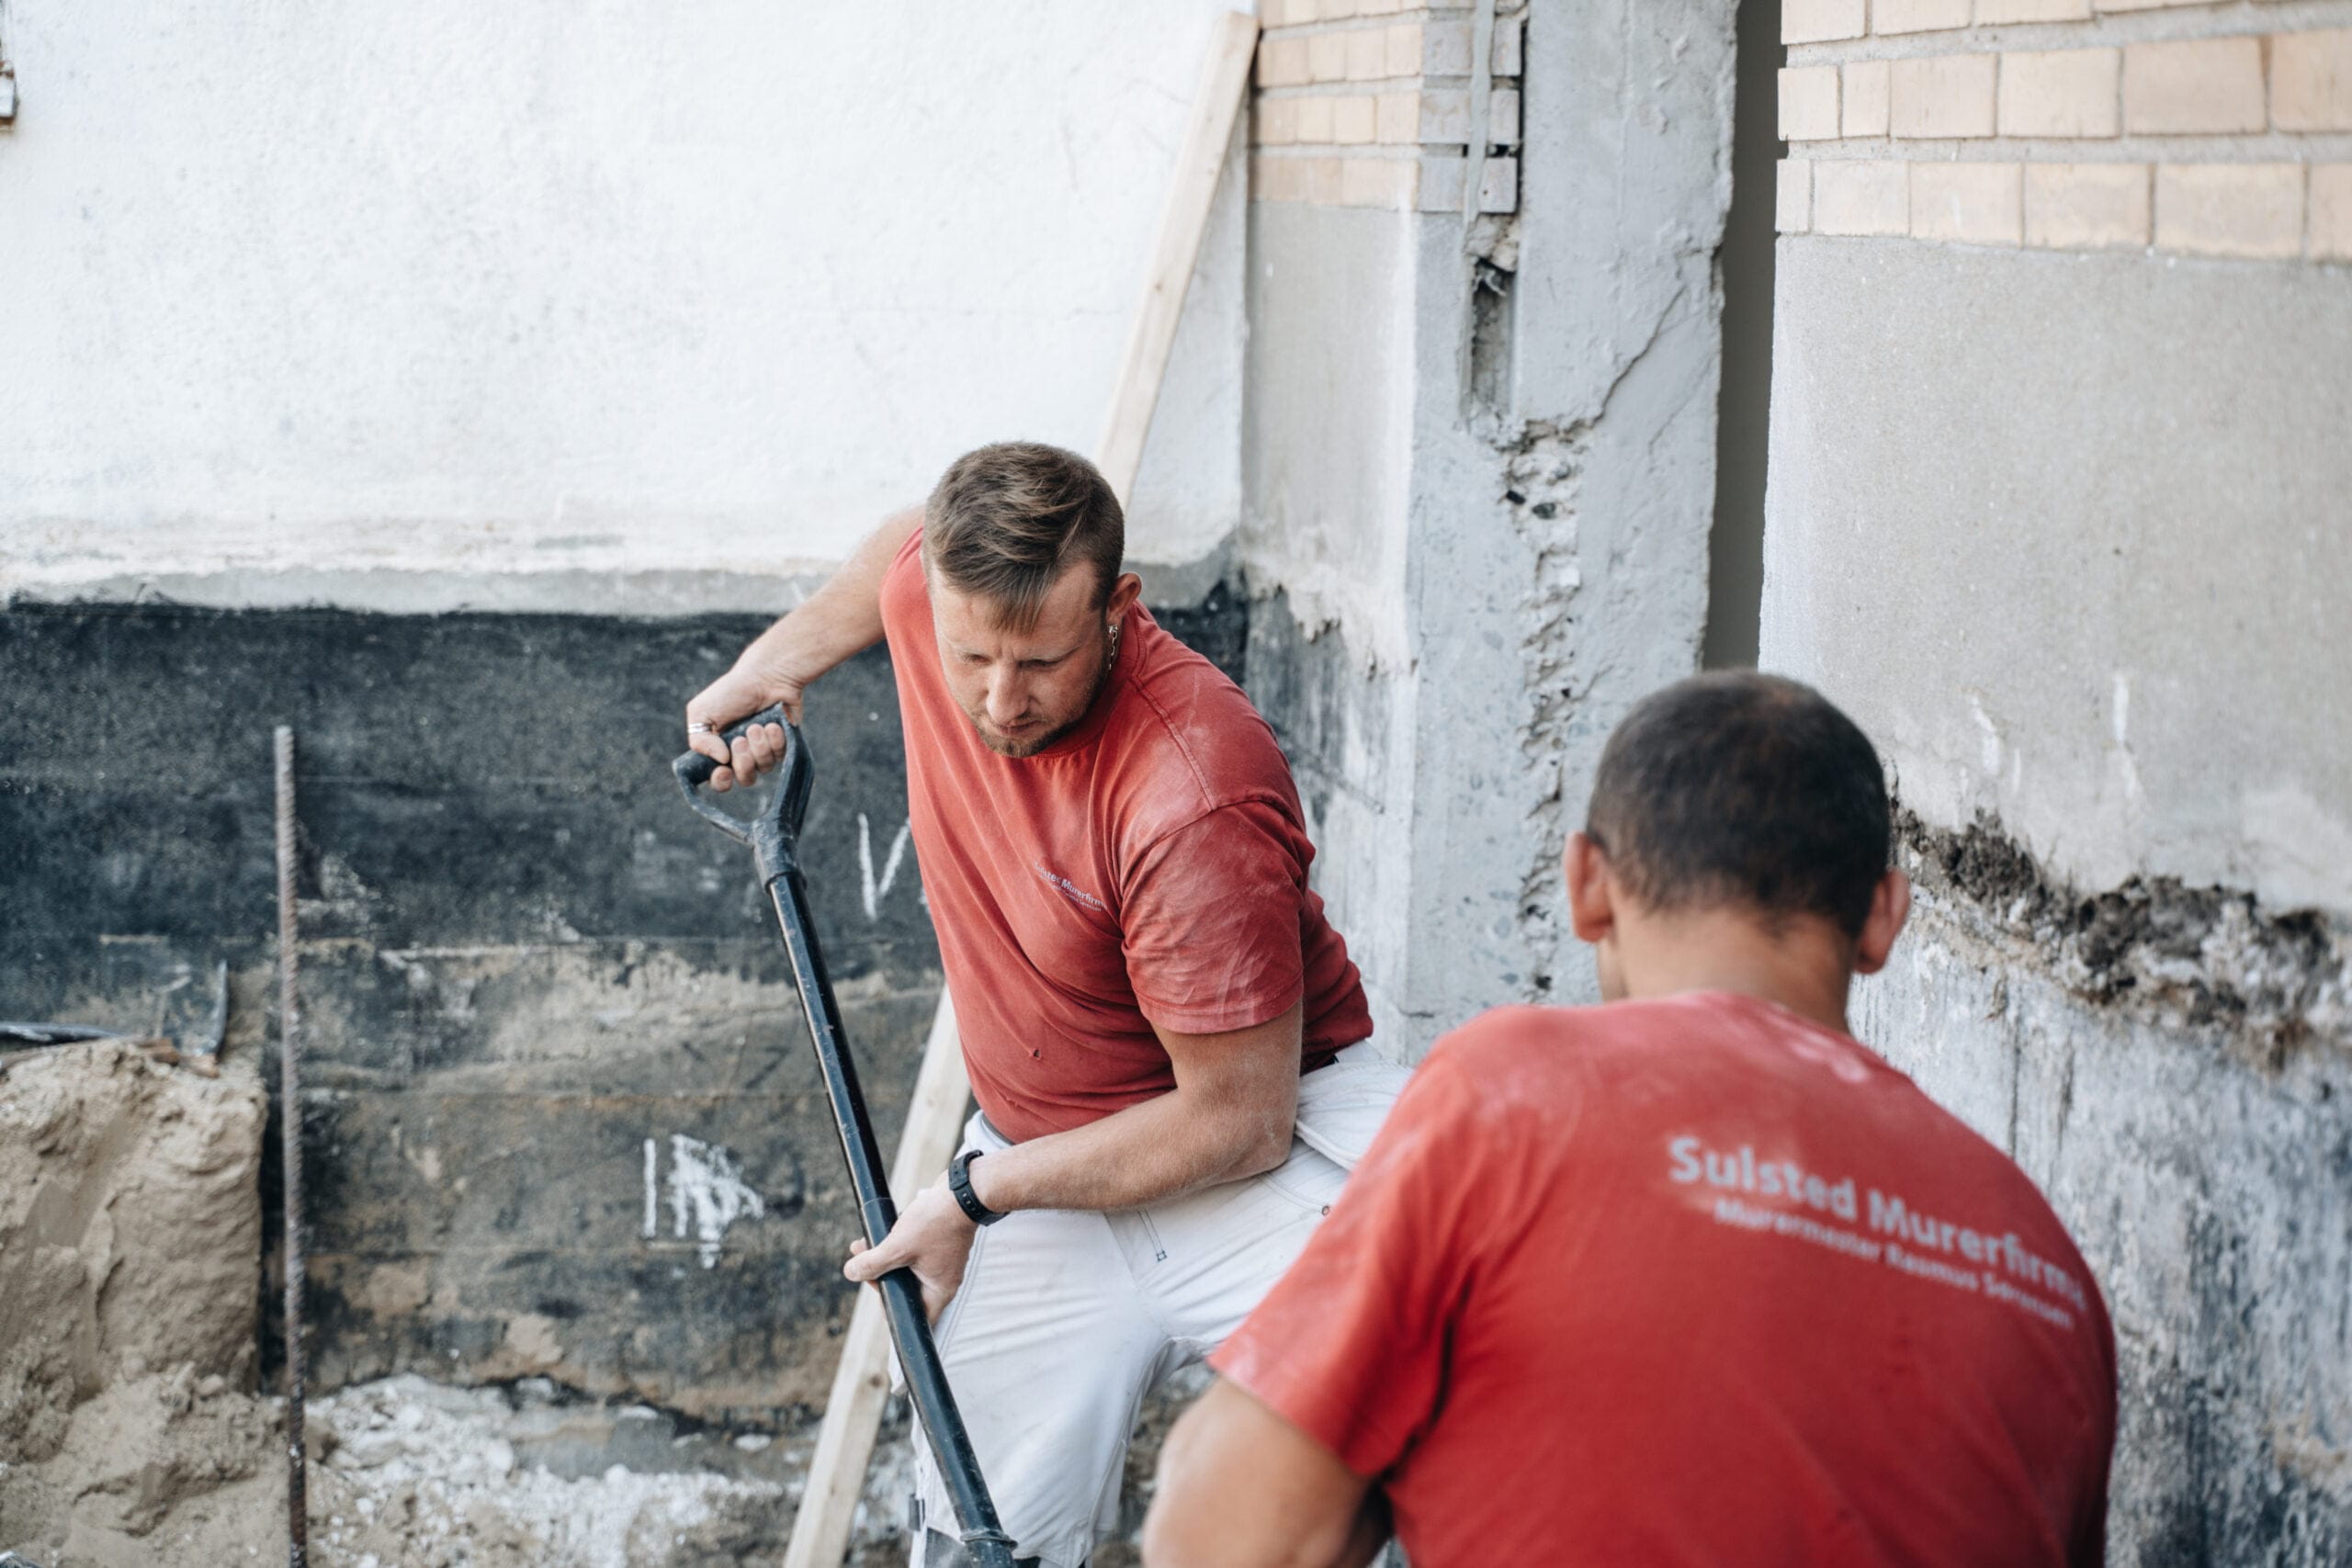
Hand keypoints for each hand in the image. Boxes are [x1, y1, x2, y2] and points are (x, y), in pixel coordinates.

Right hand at [685, 662, 805, 792]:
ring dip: (759, 747)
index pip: (719, 780)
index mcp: (719, 749)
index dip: (721, 781)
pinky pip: (781, 756)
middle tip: (740, 739)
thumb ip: (699, 740)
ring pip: (764, 768)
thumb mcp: (701, 712)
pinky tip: (772, 724)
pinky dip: (775, 741)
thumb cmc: (732, 692)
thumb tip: (721, 761)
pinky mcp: (784, 744)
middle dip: (743, 761)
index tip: (724, 770)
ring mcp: (764, 750)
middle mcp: (742, 753)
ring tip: (757, 725)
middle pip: (745, 779)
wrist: (765, 676)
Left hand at [843, 1180, 978, 1322]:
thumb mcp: (899, 1246)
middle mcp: (943, 1280)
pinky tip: (882, 1233)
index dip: (892, 1309)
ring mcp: (942, 1262)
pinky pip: (913, 1253)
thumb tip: (851, 1273)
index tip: (876, 1287)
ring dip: (884, 1258)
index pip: (916, 1317)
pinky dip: (897, 1246)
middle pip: (905, 1290)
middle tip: (861, 1262)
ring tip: (863, 1245)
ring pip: (906, 1269)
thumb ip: (873, 1263)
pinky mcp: (939, 1244)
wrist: (962, 1191)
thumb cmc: (937, 1222)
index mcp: (939, 1290)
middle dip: (879, 1275)